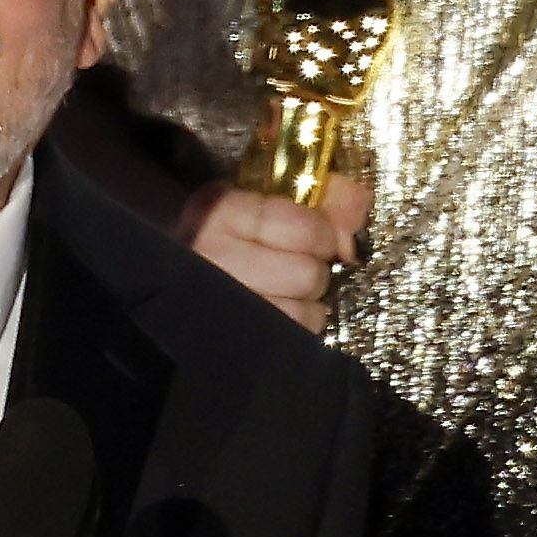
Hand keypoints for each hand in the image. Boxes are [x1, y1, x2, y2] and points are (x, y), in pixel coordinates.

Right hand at [187, 174, 368, 332]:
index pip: (302, 227)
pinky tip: (281, 313)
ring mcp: (220, 304)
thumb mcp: (263, 200)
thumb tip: (361, 204)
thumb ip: (319, 196)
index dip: (323, 234)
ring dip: (307, 303)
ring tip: (287, 292)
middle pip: (306, 274)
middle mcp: (213, 258)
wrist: (176, 270)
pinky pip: (292, 337)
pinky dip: (298, 327)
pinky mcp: (233, 340)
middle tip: (297, 266)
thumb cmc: (231, 233)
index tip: (319, 237)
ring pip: (302, 312)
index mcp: (221, 212)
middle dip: (313, 270)